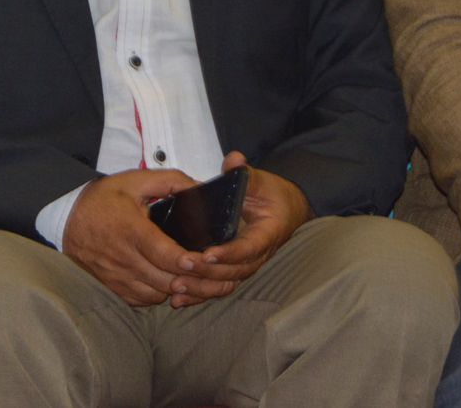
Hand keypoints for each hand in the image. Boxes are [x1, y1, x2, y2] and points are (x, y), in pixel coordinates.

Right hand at [62, 169, 201, 306]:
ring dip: (178, 288)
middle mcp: (123, 258)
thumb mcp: (134, 180)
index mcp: (130, 229)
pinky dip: (160, 294)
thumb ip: (170, 181)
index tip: (204, 259)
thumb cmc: (103, 200)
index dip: (187, 261)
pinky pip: (144, 300)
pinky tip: (170, 282)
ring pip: (158, 294)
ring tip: (194, 277)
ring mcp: (118, 276)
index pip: (163, 253)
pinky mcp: (114, 288)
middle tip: (212, 271)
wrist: (67, 221)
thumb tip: (199, 189)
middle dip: (193, 279)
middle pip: (166, 279)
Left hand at [170, 152, 311, 305]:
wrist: (285, 211)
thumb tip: (233, 160)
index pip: (248, 248)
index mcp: (266, 234)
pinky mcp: (233, 271)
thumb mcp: (261, 181)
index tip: (207, 254)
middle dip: (208, 272)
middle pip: (234, 271)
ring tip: (176, 286)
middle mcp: (257, 256)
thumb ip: (245, 174)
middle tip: (183, 266)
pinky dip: (198, 296)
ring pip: (224, 284)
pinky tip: (177, 299)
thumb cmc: (272, 196)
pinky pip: (217, 288)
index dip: (229, 253)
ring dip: (200, 289)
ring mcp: (245, 266)